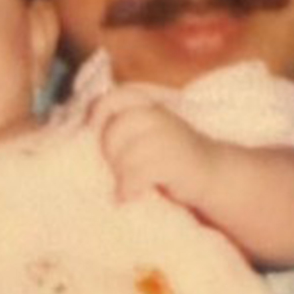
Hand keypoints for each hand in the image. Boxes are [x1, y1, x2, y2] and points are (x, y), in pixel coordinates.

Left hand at [89, 86, 220, 206]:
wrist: (213, 172)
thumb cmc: (170, 155)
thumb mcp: (147, 132)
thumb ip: (122, 127)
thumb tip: (79, 137)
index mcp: (148, 105)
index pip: (113, 97)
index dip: (97, 114)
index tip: (92, 133)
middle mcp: (157, 115)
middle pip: (114, 131)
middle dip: (110, 154)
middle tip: (118, 169)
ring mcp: (168, 136)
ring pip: (124, 155)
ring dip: (121, 174)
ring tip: (127, 184)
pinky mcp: (174, 160)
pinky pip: (137, 174)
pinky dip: (129, 188)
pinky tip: (131, 195)